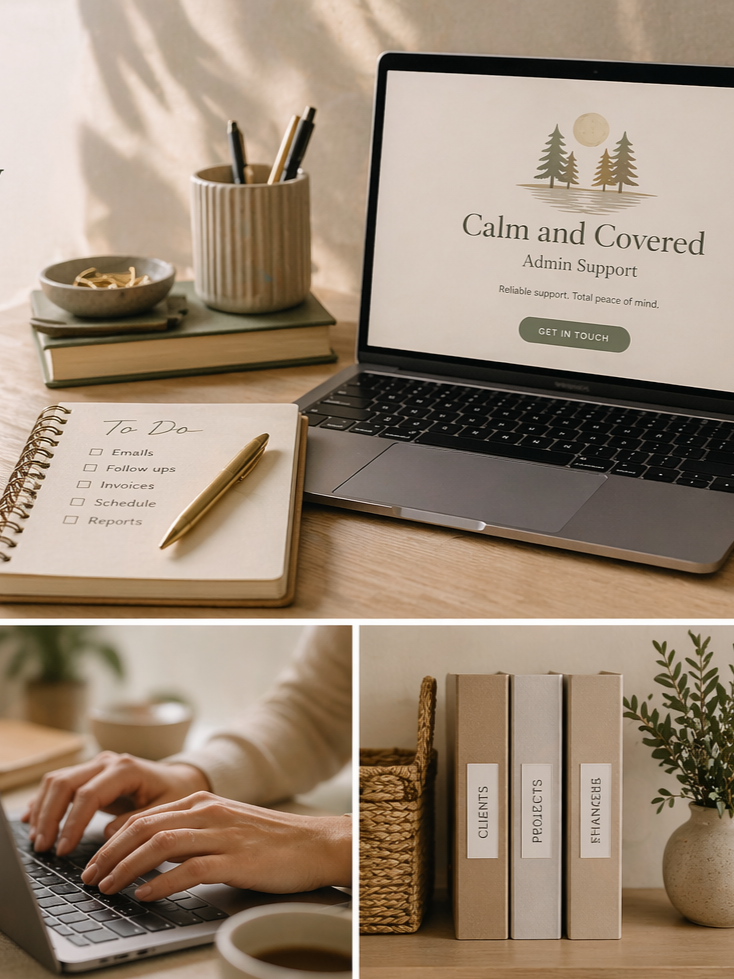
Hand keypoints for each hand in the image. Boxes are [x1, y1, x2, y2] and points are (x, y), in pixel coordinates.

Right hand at [22, 752, 209, 855]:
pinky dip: (44, 800)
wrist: (180, 779)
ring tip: (38, 840)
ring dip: (43, 809)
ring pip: (58, 780)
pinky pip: (60, 783)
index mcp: (126, 769)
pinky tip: (33, 819)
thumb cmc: (175, 795)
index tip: (63, 850)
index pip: (88, 794)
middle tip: (43, 848)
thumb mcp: (165, 811)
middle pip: (65, 783)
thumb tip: (107, 835)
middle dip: (50, 817)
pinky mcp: (90, 774)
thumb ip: (137, 821)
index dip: (72, 823)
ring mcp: (97, 766)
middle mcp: (108, 762)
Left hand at [80, 791, 351, 898]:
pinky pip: (190, 870)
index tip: (96, 859)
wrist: (316, 844)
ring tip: (107, 887)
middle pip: (145, 827)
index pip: (146, 816)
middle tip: (89, 876)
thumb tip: (153, 851)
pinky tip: (145, 895)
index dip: (114, 838)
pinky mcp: (237, 860)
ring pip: (161, 845)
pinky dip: (161, 882)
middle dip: (110, 853)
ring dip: (127, 867)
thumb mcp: (226, 826)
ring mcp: (223, 835)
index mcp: (203, 802)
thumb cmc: (271, 841)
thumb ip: (192, 833)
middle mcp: (209, 812)